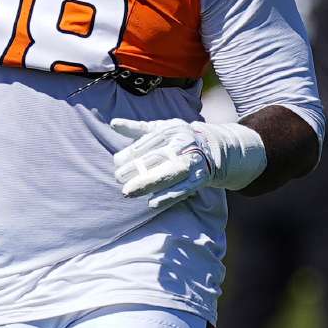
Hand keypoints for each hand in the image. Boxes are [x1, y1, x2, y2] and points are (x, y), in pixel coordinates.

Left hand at [111, 117, 266, 209]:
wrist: (214, 147)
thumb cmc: (180, 139)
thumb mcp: (161, 128)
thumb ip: (138, 129)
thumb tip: (113, 123)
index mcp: (170, 131)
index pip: (147, 143)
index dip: (130, 154)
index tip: (116, 163)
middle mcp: (182, 144)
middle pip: (155, 158)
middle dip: (135, 170)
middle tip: (118, 179)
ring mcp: (192, 161)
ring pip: (168, 173)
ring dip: (148, 184)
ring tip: (128, 193)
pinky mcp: (200, 178)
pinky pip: (183, 189)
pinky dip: (168, 197)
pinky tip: (152, 203)